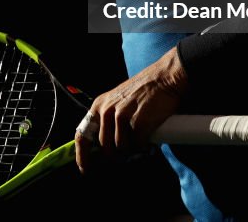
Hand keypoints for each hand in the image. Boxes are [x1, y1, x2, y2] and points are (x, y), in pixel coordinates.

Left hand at [75, 45, 187, 173]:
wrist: (164, 78)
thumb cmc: (143, 92)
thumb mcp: (118, 101)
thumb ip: (109, 120)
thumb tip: (105, 146)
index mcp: (99, 105)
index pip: (83, 135)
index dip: (82, 156)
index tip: (85, 169)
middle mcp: (107, 110)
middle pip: (105, 147)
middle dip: (115, 155)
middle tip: (128, 152)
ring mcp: (122, 116)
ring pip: (121, 149)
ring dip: (132, 150)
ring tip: (141, 140)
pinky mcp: (139, 122)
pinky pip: (138, 145)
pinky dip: (144, 146)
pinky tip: (149, 139)